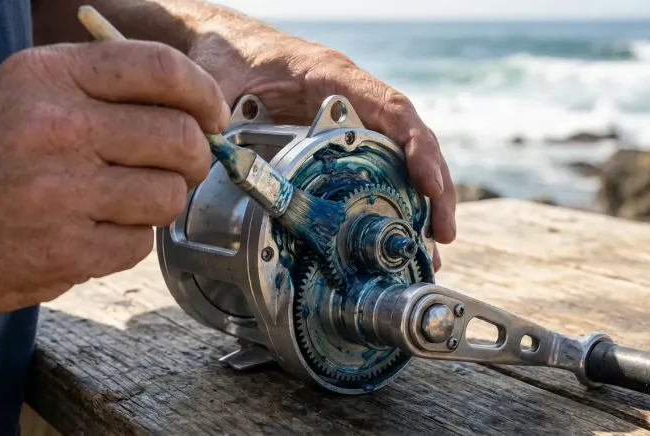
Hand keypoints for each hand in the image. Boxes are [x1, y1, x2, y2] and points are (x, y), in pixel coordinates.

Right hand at [0, 40, 227, 313]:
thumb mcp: (25, 91)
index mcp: (49, 77)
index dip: (204, 93)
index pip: (161, 69)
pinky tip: (93, 230)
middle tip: (182, 164)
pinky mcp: (65, 251)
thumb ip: (102, 89)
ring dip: (160, 201)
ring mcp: (61, 193)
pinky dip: (128, 240)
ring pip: (169, 195)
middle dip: (195, 155)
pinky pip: (139, 244)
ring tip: (123, 200)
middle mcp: (56, 129)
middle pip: (181, 137)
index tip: (212, 114)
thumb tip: (193, 107)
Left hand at [190, 38, 456, 270]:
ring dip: (415, 204)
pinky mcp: (337, 140)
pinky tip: (390, 235)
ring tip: (425, 253)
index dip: (418, 149)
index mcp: (331, 77)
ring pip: (396, 160)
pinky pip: (374, 168)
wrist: (219, 44)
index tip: (431, 187)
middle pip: (408, 142)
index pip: (392, 111)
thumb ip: (213, 115)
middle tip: (441, 236)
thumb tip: (208, 160)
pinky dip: (388, 200)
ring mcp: (348, 121)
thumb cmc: (226, 55)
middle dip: (432, 189)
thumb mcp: (216, 81)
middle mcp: (351, 100)